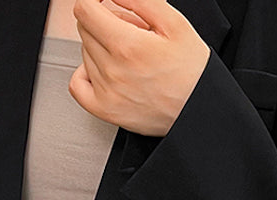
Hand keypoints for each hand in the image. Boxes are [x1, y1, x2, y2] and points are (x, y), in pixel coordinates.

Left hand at [69, 0, 210, 136]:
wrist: (199, 111)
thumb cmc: (192, 72)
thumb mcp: (174, 24)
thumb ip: (140, 0)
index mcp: (128, 46)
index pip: (85, 10)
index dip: (94, 0)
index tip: (104, 3)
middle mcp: (113, 71)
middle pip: (85, 30)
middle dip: (104, 23)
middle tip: (131, 32)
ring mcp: (107, 93)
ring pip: (85, 53)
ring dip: (101, 47)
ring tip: (130, 55)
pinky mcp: (106, 111)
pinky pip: (77, 85)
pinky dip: (84, 73)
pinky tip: (104, 70)